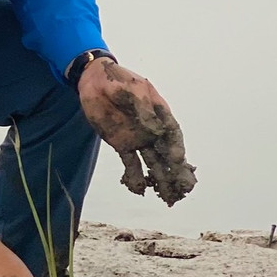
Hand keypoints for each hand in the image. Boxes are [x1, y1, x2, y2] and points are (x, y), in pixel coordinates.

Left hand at [77, 58, 196, 205]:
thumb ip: (140, 107)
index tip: (179, 161)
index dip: (177, 147)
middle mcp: (152, 129)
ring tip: (169, 197)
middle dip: (176, 171)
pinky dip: (136, 177)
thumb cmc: (115, 80)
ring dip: (161, 178)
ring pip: (153, 162)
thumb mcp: (128, 88)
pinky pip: (131, 164)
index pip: (172, 132)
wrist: (93, 81)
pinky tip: (140, 190)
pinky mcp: (123, 145)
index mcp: (158, 112)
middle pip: (167, 152)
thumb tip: (155, 129)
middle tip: (183, 189)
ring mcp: (139, 138)